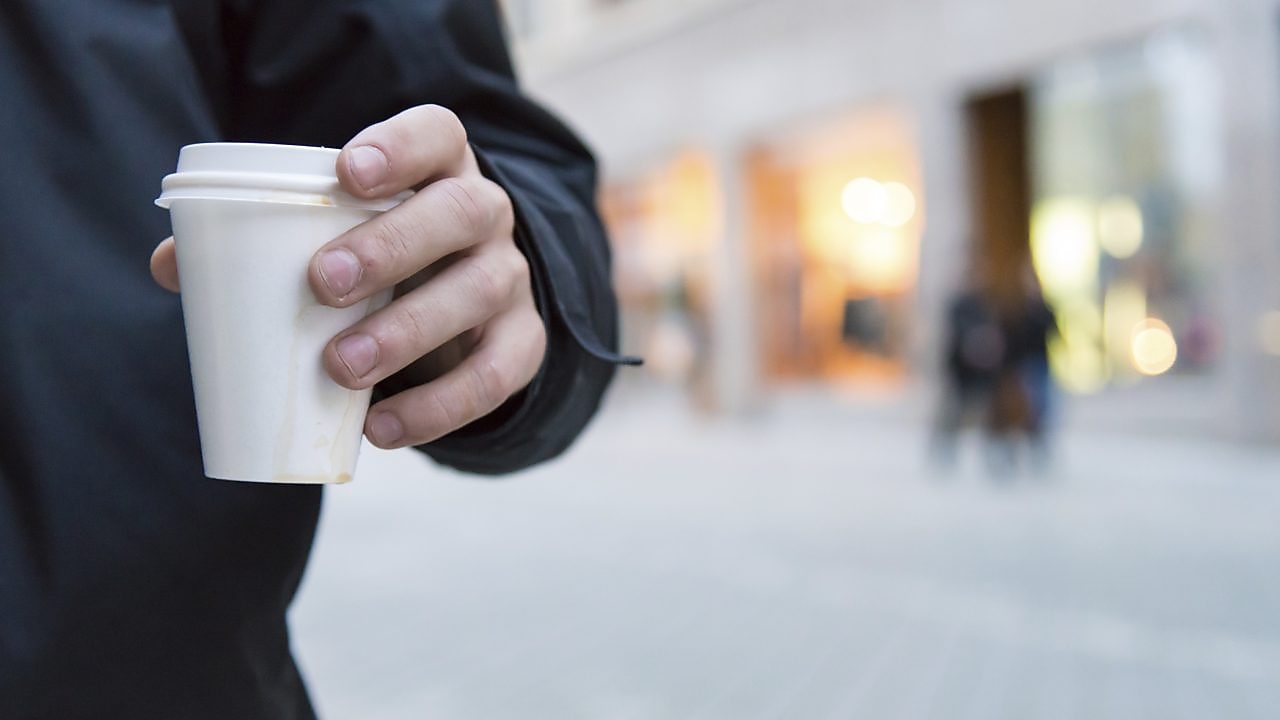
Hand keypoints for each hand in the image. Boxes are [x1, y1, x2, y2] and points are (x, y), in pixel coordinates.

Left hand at [151, 105, 547, 448]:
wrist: (458, 315)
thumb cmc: (377, 259)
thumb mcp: (335, 236)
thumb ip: (260, 242)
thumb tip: (172, 265)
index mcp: (437, 169)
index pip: (437, 135)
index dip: (399, 147)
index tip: (347, 173)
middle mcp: (485, 214)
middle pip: (463, 212)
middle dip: (394, 244)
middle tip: (324, 283)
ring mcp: (509, 277)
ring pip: (481, 290)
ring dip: (409, 330)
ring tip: (342, 367)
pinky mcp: (523, 343)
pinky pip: (497, 373)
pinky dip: (441, 406)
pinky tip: (384, 427)